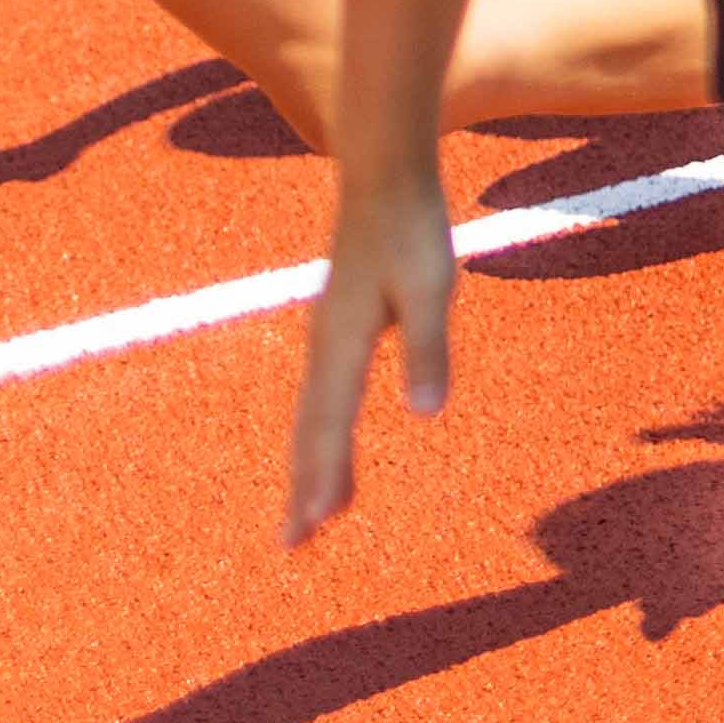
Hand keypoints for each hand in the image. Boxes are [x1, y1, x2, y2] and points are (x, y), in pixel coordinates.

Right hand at [284, 165, 459, 544]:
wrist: (386, 176)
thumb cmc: (412, 229)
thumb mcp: (430, 288)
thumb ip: (426, 349)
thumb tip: (426, 414)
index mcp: (340, 345)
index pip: (329, 428)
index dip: (322, 480)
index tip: (312, 529)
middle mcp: (323, 348)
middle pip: (309, 433)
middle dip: (303, 489)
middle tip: (293, 546)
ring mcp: (326, 337)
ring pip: (313, 416)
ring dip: (310, 466)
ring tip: (311, 514)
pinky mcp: (338, 326)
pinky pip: (324, 394)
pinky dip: (321, 431)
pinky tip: (329, 443)